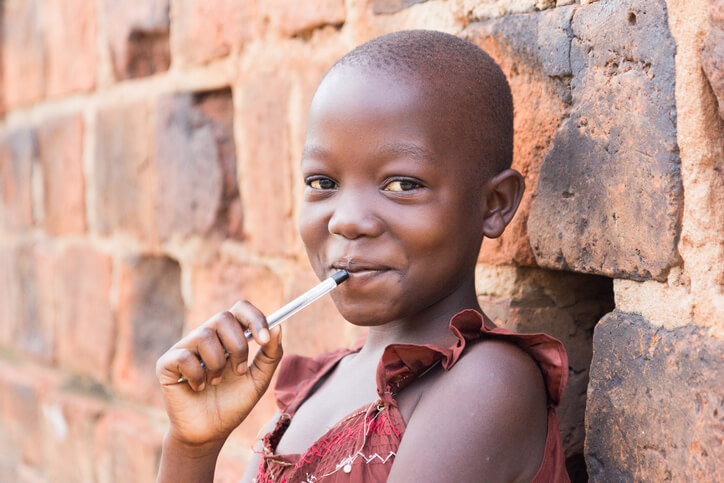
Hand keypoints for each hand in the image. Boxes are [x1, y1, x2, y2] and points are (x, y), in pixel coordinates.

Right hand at [156, 301, 282, 446]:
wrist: (210, 432)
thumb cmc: (233, 403)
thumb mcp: (259, 379)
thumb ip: (271, 354)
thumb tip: (278, 326)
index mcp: (228, 336)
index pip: (240, 308)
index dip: (254, 318)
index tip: (265, 339)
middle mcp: (206, 336)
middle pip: (223, 317)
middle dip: (238, 347)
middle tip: (239, 371)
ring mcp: (185, 347)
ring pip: (205, 336)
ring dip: (217, 366)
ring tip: (216, 383)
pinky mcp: (167, 363)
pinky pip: (184, 357)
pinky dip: (197, 376)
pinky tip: (197, 388)